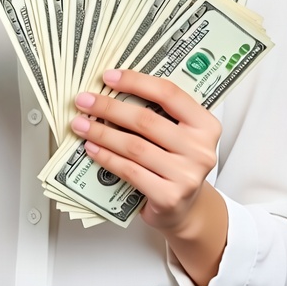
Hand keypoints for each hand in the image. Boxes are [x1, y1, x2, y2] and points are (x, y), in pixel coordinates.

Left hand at [71, 69, 220, 236]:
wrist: (184, 208)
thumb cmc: (175, 163)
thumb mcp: (177, 134)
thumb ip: (157, 113)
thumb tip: (112, 88)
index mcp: (205, 124)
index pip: (169, 93)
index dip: (136, 81)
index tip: (108, 77)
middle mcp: (200, 149)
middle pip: (146, 120)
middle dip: (109, 107)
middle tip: (84, 101)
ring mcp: (186, 175)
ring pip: (134, 146)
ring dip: (102, 133)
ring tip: (81, 125)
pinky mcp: (169, 197)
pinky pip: (130, 171)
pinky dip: (106, 157)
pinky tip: (91, 148)